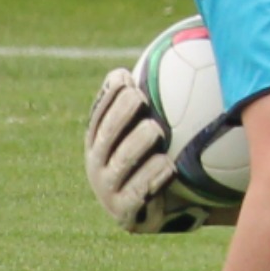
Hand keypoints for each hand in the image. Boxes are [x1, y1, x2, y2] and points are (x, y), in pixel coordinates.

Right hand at [84, 68, 192, 233]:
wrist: (172, 212)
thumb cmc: (160, 162)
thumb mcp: (152, 131)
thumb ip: (152, 103)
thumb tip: (167, 55)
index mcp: (99, 143)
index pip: (99, 115)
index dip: (108, 96)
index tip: (126, 76)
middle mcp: (97, 166)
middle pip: (105, 136)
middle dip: (120, 115)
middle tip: (140, 97)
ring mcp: (108, 192)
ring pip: (120, 164)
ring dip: (137, 145)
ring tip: (155, 130)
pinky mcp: (125, 215)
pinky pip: (137, 195)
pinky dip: (153, 179)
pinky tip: (169, 165)